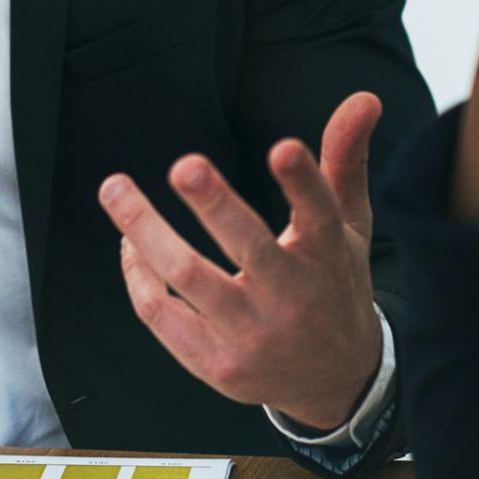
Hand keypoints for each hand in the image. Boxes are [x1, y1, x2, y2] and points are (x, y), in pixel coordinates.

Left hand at [98, 92, 385, 433]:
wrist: (335, 381)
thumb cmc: (334, 284)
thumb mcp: (350, 225)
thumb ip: (345, 159)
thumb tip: (363, 97)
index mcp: (329, 257)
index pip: (320, 215)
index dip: (303, 182)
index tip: (283, 147)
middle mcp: (293, 298)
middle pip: (249, 247)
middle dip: (215, 204)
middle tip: (184, 165)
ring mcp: (253, 336)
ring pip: (189, 278)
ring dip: (146, 231)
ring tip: (115, 188)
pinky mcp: (218, 366)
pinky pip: (163, 316)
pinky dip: (138, 276)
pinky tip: (130, 242)